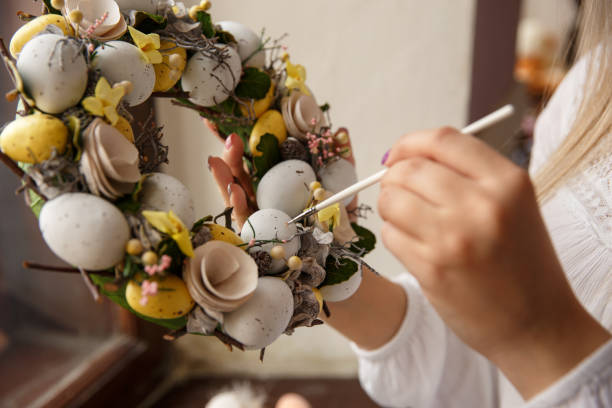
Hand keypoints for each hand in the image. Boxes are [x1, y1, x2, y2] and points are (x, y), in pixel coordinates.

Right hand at [206, 119, 357, 228]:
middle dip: (230, 156)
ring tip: (216, 160)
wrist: (339, 249)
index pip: (250, 160)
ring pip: (233, 196)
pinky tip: (235, 190)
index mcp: (273, 184)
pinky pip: (244, 219)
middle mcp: (260, 198)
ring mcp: (256, 215)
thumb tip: (342, 131)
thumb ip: (340, 158)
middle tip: (229, 137)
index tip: (218, 123)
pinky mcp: (256, 235)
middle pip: (238, 175)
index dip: (236, 142)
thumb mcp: (340, 181)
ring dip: (224, 178)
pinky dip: (238, 205)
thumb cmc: (335, 215)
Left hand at [379, 127, 610, 397]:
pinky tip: (414, 245)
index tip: (399, 156)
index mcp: (507, 182)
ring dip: (391, 207)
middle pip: (409, 169)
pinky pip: (390, 234)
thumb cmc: (522, 261)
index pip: (442, 140)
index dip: (410, 143)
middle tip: (400, 193)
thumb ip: (467, 175)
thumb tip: (406, 157)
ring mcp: (454, 238)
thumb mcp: (513, 204)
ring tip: (408, 220)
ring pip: (392, 199)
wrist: (537, 324)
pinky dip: (394, 235)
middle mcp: (481, 205)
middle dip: (394, 178)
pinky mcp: (432, 269)